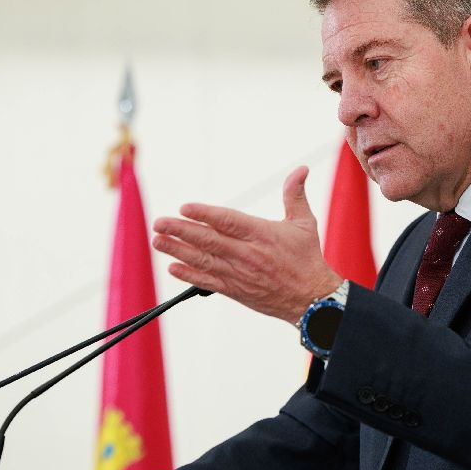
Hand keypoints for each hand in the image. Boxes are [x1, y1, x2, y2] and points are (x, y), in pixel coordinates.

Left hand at [152, 166, 342, 322]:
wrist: (311, 300)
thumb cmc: (307, 259)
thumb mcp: (304, 223)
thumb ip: (295, 194)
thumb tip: (301, 169)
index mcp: (262, 235)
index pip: (228, 221)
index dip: (205, 215)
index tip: (184, 208)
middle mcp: (247, 255)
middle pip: (209, 241)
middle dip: (181, 231)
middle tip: (160, 222)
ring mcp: (239, 274)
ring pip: (203, 261)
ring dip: (178, 250)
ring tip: (159, 240)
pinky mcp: (235, 290)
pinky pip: (207, 282)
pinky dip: (189, 275)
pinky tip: (173, 267)